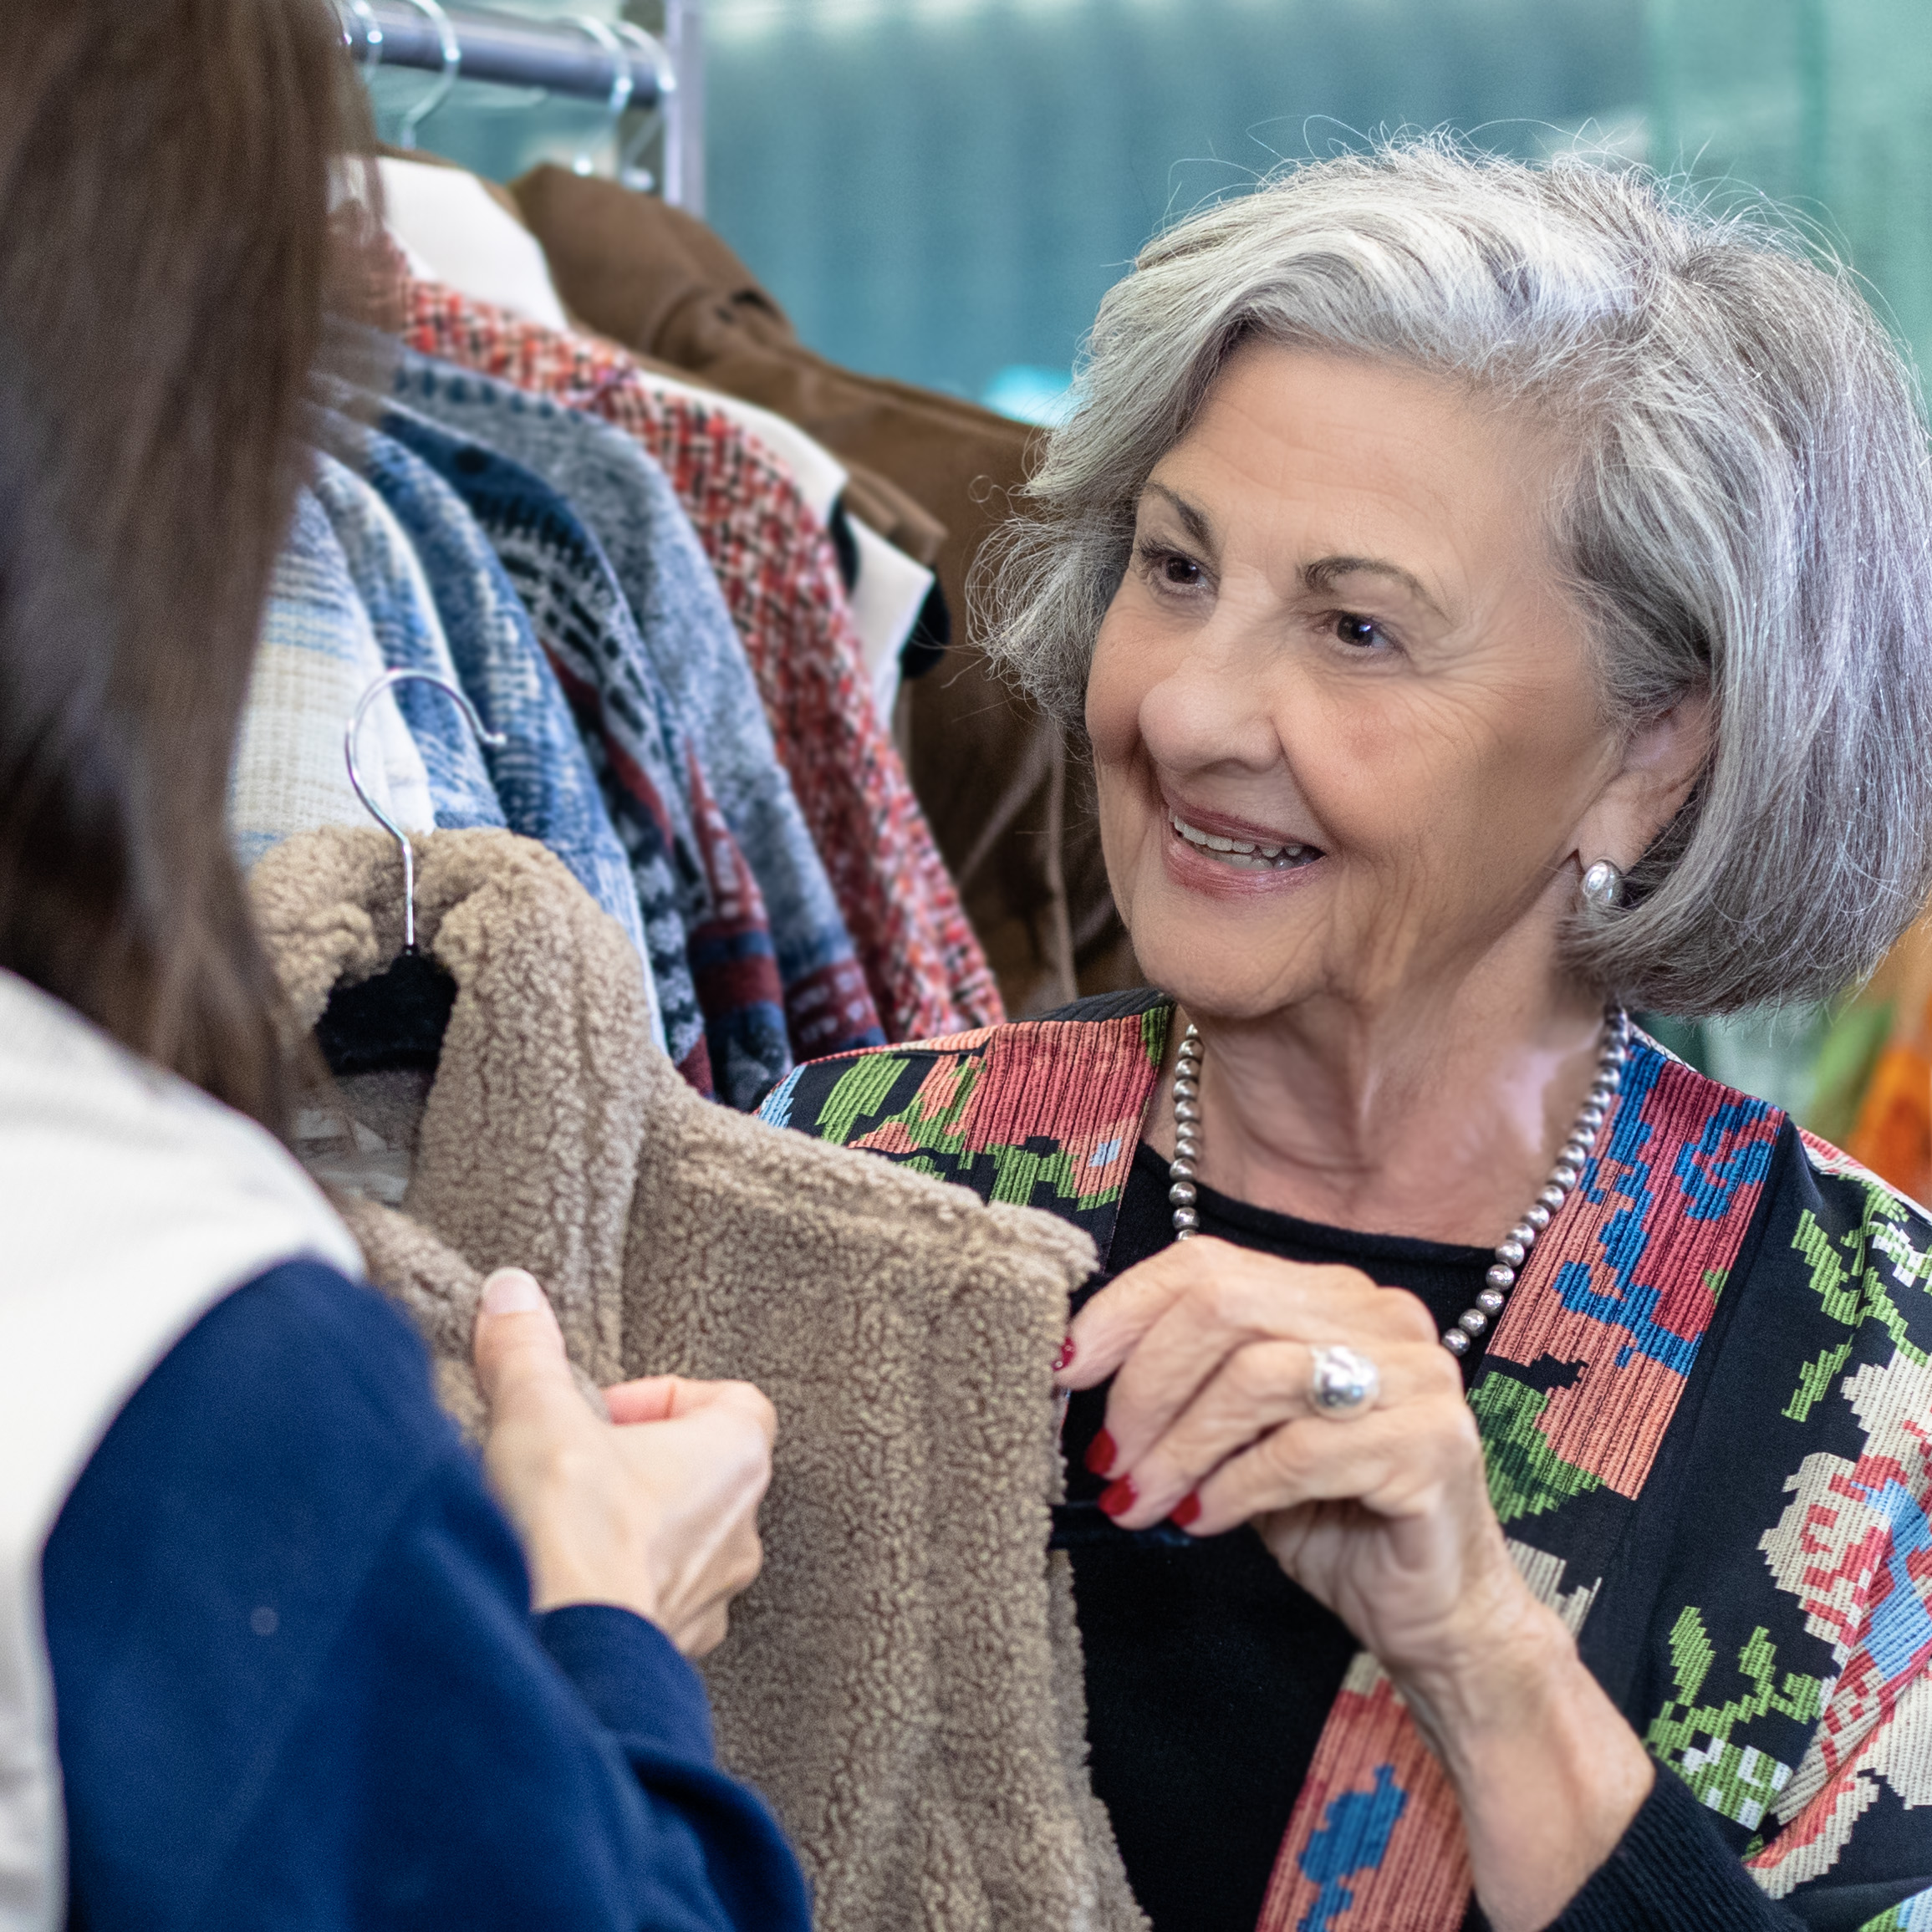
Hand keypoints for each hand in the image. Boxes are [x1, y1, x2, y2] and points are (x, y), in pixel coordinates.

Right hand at [473, 1268, 774, 1656]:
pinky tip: (558, 1586)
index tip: (605, 1411)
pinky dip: (615, 1592)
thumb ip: (525, 1351)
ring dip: (630, 1532)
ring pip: (683, 1545)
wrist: (556, 1657)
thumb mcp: (536, 1413)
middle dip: (640, 1463)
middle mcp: (741, 1530)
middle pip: (704, 1472)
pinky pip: (655, 1606)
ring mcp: (711, 1598)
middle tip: (577, 1466)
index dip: (669, 1396)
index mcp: (737, 1458)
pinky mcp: (671, 1652)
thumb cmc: (570, 1531)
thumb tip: (512, 1294)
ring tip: (561, 1528)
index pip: (735, 1402)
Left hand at [1059, 1236, 1517, 1678]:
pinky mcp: (1433, 1445)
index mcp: (1331, 1295)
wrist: (1435, 1614)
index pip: (1206, 1264)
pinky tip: (1200, 1519)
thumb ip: (1190, 1390)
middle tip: (1105, 1457)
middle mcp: (1380, 1316)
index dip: (1123, 1311)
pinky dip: (1231, 1487)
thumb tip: (1079, 1375)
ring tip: (1140, 1498)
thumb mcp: (1242, 1438)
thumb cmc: (1331, 1516)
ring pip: (1256, 1375)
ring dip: (1178, 1446)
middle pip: (1224, 1307)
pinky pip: (1301, 1450)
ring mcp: (1417, 1375)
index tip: (1064, 1370)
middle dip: (1145, 1384)